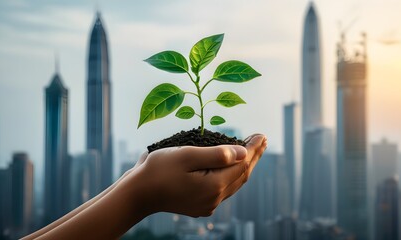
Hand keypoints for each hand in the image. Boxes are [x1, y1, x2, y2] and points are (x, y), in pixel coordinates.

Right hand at [124, 134, 266, 217]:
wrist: (138, 194)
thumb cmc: (159, 170)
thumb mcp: (187, 155)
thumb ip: (217, 154)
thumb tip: (243, 152)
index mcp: (213, 185)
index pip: (242, 164)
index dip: (253, 149)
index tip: (261, 135)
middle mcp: (214, 198)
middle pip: (241, 175)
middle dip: (253, 156)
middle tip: (261, 140)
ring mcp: (207, 204)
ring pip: (234, 183)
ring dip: (244, 166)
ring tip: (252, 152)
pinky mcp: (200, 206)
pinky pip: (223, 190)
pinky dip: (232, 176)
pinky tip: (233, 167)